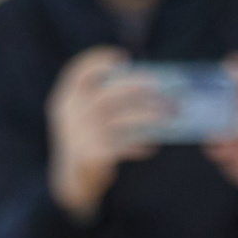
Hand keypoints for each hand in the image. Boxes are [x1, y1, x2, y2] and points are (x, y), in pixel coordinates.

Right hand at [49, 46, 166, 219]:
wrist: (72, 180)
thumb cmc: (89, 139)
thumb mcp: (86, 115)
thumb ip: (104, 99)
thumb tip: (148, 85)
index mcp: (66, 98)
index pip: (80, 70)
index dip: (101, 59)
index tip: (125, 57)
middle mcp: (71, 113)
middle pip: (110, 92)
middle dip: (140, 86)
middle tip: (163, 86)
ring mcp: (81, 134)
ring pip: (123, 119)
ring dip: (149, 115)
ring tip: (170, 115)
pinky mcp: (93, 154)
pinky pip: (123, 145)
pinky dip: (140, 144)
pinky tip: (153, 146)